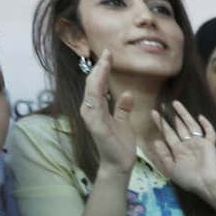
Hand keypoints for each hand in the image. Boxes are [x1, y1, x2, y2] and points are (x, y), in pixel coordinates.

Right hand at [80, 50, 136, 176]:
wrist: (120, 164)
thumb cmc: (120, 143)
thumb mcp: (123, 121)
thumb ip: (122, 108)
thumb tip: (125, 93)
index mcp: (97, 108)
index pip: (98, 84)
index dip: (102, 69)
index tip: (109, 55)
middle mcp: (90, 110)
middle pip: (92, 84)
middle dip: (99, 67)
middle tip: (107, 52)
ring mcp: (91, 118)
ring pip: (92, 91)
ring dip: (98, 75)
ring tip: (105, 61)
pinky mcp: (96, 126)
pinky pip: (95, 106)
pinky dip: (97, 92)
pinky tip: (101, 81)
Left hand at [148, 101, 215, 202]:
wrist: (206, 184)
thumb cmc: (189, 179)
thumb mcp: (171, 169)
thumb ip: (164, 155)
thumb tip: (156, 141)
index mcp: (178, 151)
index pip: (168, 133)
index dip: (161, 123)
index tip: (153, 113)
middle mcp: (188, 145)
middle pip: (178, 127)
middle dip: (171, 116)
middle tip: (163, 105)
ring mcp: (199, 144)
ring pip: (191, 125)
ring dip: (184, 114)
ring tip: (176, 103)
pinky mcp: (209, 145)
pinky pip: (209, 133)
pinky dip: (207, 125)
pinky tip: (200, 117)